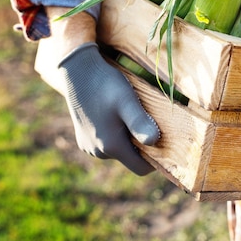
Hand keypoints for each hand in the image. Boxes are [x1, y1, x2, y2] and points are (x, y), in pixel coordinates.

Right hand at [58, 42, 160, 174]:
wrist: (77, 71)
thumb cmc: (105, 84)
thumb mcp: (127, 101)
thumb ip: (139, 122)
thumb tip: (154, 141)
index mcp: (111, 146)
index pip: (141, 168)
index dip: (155, 158)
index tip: (163, 139)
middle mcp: (98, 152)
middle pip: (130, 158)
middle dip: (140, 143)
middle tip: (144, 118)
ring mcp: (89, 147)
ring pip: (118, 150)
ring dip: (127, 137)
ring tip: (126, 112)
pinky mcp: (83, 139)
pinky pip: (106, 143)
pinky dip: (114, 133)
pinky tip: (113, 113)